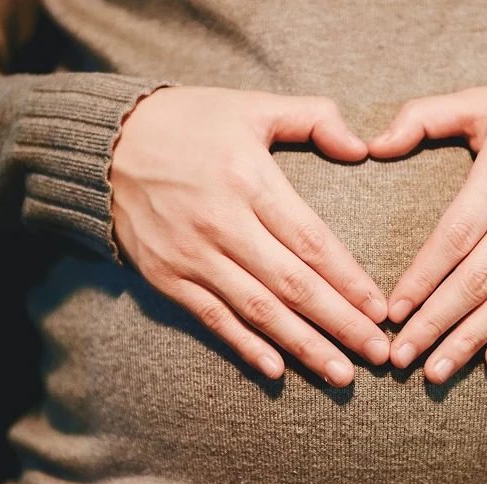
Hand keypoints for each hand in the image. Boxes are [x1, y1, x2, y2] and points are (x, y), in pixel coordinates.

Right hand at [111, 87, 388, 386]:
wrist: (105, 143)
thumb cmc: (189, 122)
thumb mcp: (252, 106)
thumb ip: (313, 118)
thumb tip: (362, 148)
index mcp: (249, 179)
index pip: (311, 241)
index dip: (349, 280)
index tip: (381, 310)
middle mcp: (221, 223)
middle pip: (292, 285)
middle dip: (341, 323)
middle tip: (379, 355)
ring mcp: (191, 256)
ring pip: (258, 311)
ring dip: (303, 346)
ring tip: (342, 374)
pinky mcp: (166, 277)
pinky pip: (213, 319)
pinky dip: (245, 346)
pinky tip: (277, 371)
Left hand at [369, 76, 486, 382]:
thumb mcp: (484, 100)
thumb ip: (424, 117)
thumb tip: (372, 146)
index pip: (456, 234)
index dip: (423, 277)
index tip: (392, 310)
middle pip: (479, 278)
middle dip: (436, 322)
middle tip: (401, 356)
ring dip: (471, 340)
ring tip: (435, 371)